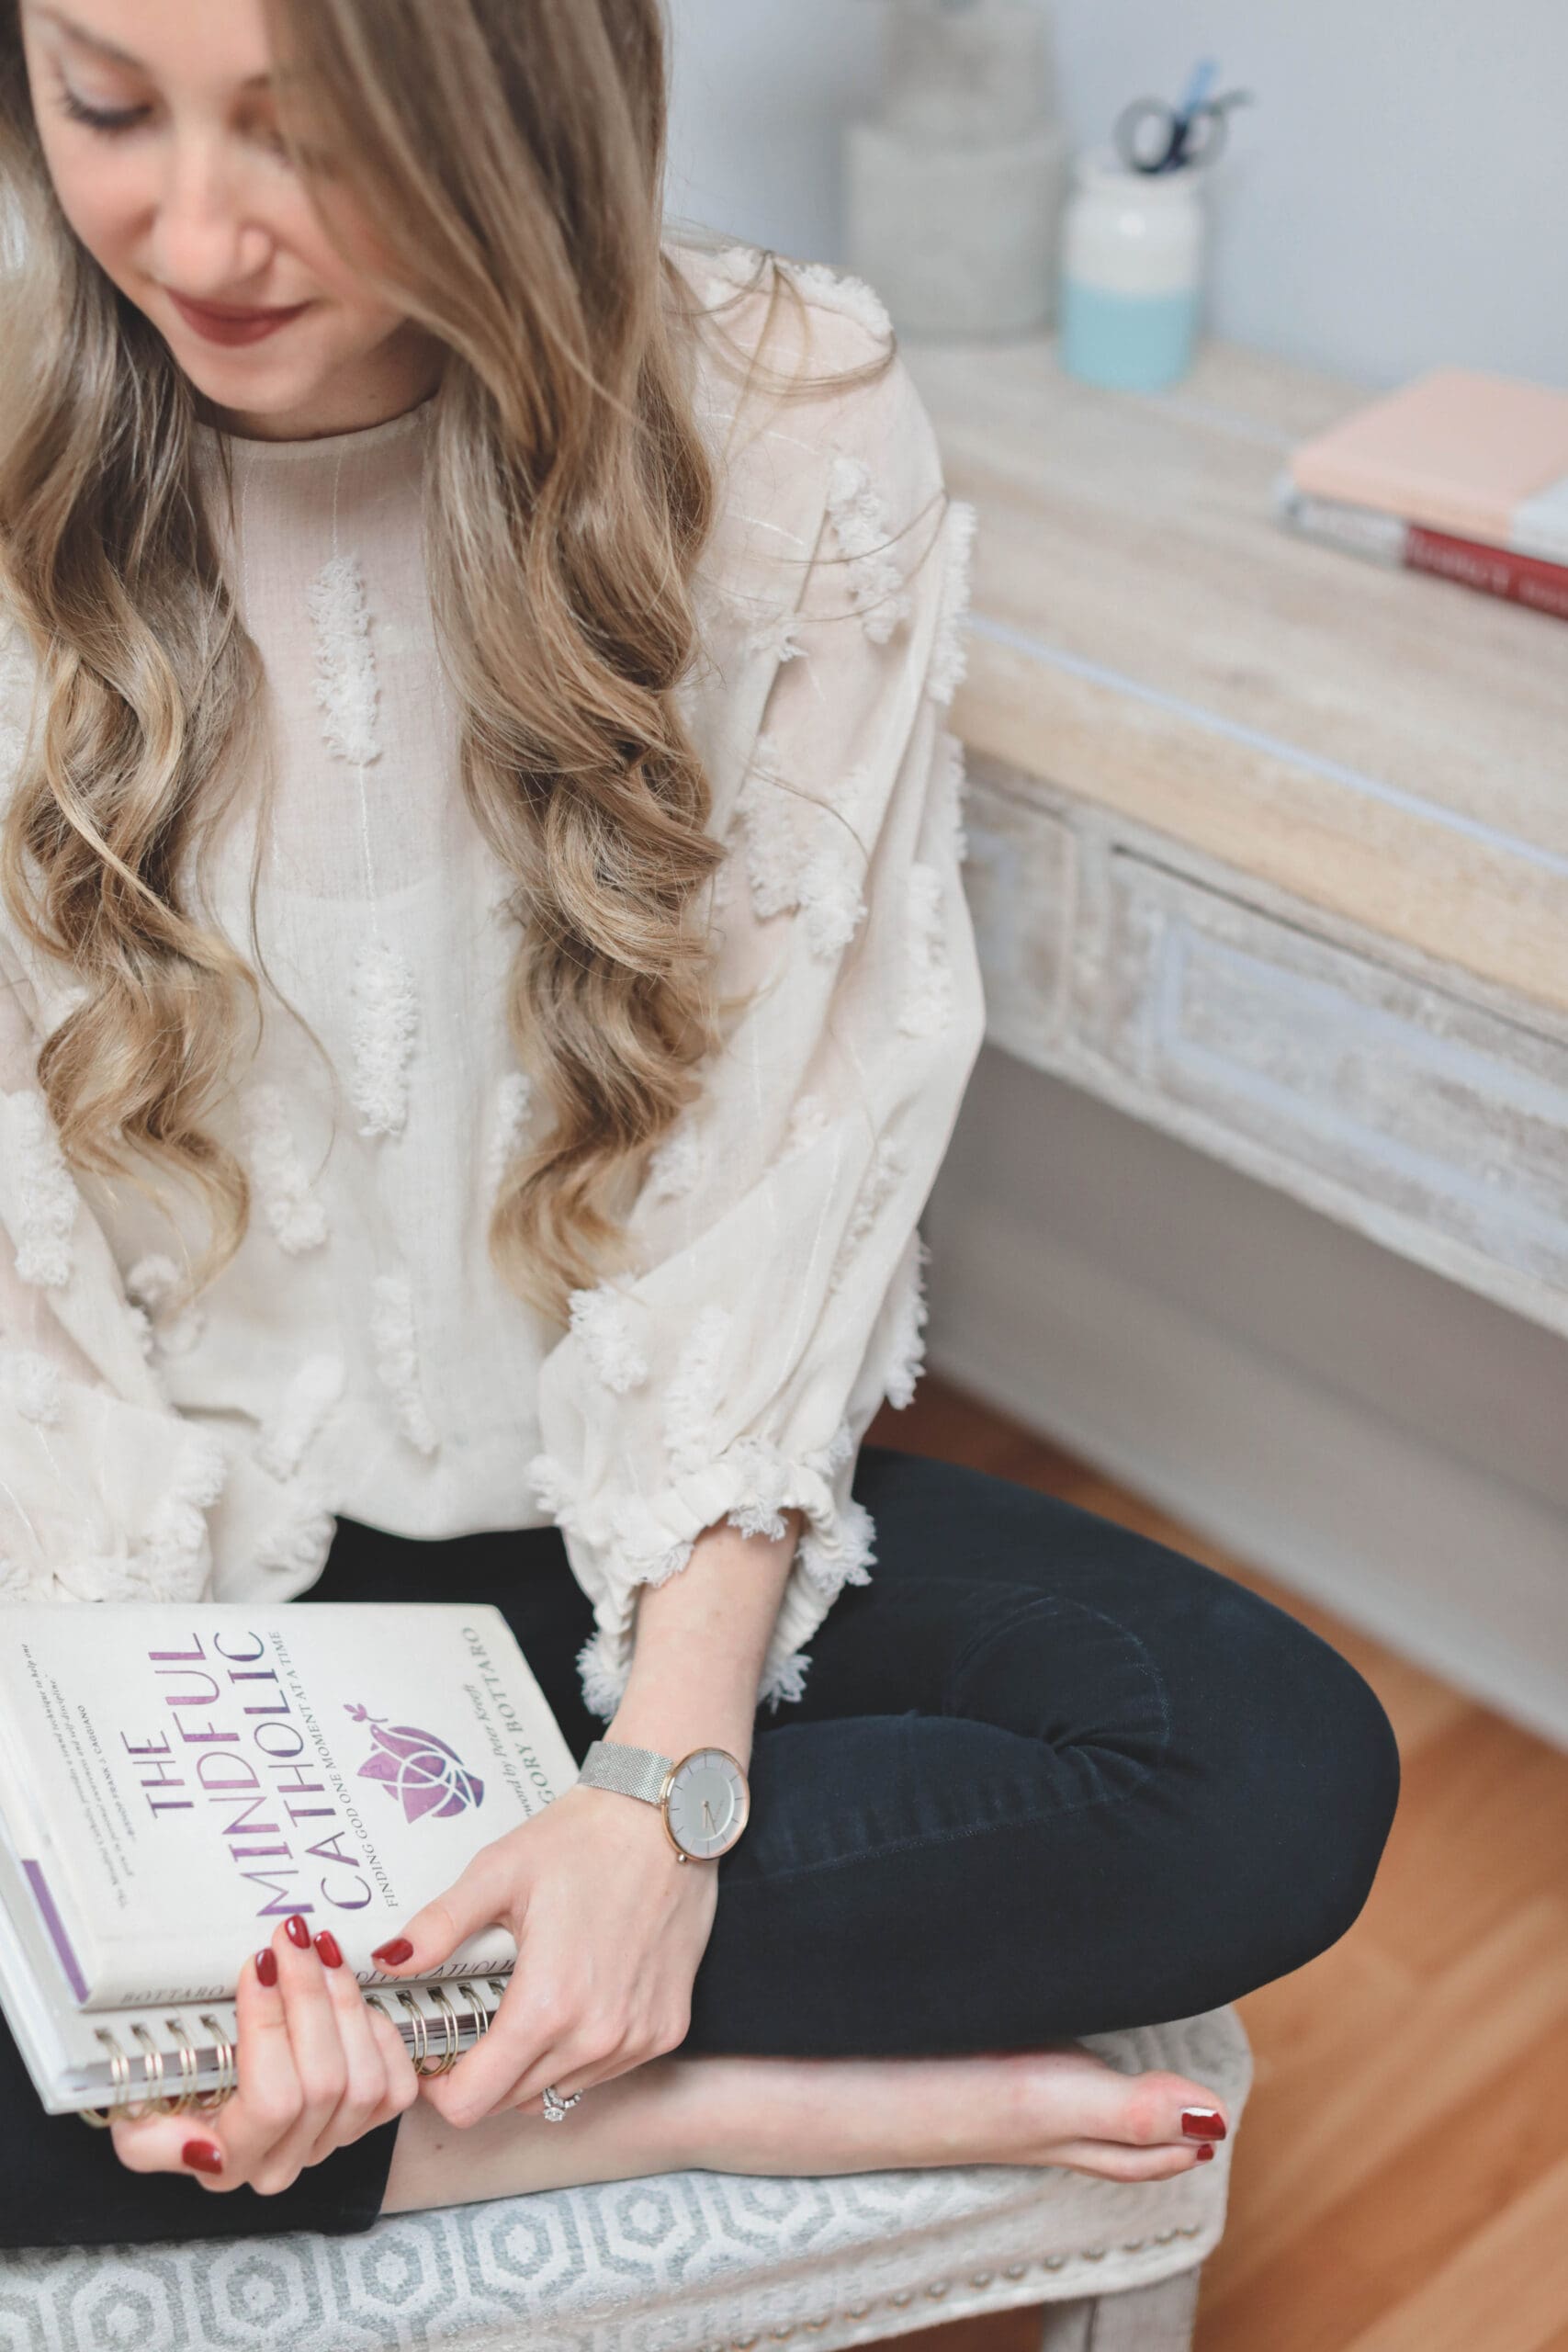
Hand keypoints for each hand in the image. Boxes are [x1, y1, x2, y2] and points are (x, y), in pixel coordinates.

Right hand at [109, 1915, 418, 2193]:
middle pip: (323, 2082)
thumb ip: (155, 2143)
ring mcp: (329, 2144)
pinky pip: (395, 2087)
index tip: (257, 1964)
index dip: (270, 2028)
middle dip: (309, 1995)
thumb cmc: (167, 2088)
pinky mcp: (367, 2122)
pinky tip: (350, 1998)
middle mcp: (284, 2163)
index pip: (272, 2101)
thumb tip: (207, 2151)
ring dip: (345, 2002)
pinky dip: (380, 2036)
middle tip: (292, 1937)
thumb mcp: (136, 2113)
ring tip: (320, 1949)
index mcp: (230, 2162)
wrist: (201, 2081)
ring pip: (364, 2080)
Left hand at [375, 1780, 716, 2128]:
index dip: (440, 2088)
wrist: (670, 1816)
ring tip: (522, 2006)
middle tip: (474, 2020)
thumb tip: (386, 1961)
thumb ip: (440, 1925)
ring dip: (529, 2067)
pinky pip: (603, 2071)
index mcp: (548, 2005)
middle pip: (510, 2103)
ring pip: (558, 2091)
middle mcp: (597, 2037)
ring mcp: (637, 2039)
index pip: (473, 2102)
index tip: (436, 2053)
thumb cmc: (584, 1838)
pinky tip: (572, 1999)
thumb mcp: (499, 1871)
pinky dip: (577, 2053)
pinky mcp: (666, 2030)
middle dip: (480, 2074)